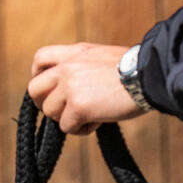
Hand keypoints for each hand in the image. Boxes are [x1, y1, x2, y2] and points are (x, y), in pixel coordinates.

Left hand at [28, 43, 143, 134]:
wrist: (148, 77)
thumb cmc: (135, 70)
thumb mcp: (101, 57)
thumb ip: (82, 66)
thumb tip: (74, 86)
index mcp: (73, 53)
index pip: (40, 59)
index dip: (39, 76)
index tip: (50, 89)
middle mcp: (66, 68)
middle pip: (34, 89)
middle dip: (44, 104)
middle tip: (62, 113)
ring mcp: (70, 87)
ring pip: (50, 111)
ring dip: (66, 119)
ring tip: (87, 120)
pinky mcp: (78, 107)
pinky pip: (66, 126)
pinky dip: (80, 130)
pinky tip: (96, 125)